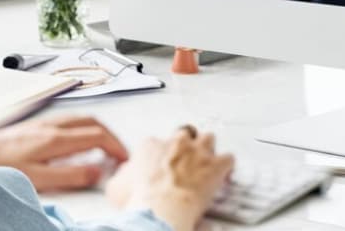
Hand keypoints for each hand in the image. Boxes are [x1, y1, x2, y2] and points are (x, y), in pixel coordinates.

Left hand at [0, 115, 128, 191]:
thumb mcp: (38, 178)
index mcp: (56, 138)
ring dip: (99, 130)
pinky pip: (71, 120)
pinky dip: (85, 128)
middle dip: (112, 136)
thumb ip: (70, 174)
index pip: (98, 135)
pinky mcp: (38, 124)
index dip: (116, 147)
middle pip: (94, 123)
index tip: (124, 159)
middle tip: (120, 153)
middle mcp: (53, 125)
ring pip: (83, 119)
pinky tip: (81, 140)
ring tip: (106, 146)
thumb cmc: (2, 165)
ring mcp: (46, 122)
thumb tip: (97, 171)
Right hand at [105, 126, 233, 230]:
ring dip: (208, 150)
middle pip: (185, 134)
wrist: (160, 210)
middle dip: (186, 145)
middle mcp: (175, 142)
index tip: (162, 166)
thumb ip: (122, 175)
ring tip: (207, 163)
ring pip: (208, 138)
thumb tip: (123, 175)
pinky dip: (227, 167)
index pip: (157, 142)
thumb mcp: (117, 187)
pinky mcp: (215, 165)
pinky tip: (224, 175)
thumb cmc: (140, 200)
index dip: (162, 155)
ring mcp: (197, 152)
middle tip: (185, 161)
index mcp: (151, 145)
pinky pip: (228, 159)